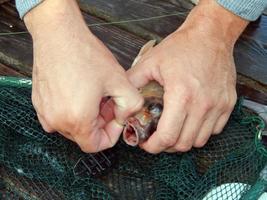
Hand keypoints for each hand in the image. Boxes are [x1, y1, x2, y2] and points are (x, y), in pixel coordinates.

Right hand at [24, 0, 142, 151]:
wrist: (58, 34)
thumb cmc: (85, 55)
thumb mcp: (120, 81)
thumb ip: (132, 105)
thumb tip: (125, 117)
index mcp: (77, 120)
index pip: (95, 146)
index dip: (111, 135)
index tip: (116, 118)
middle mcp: (57, 121)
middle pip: (84, 136)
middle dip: (101, 124)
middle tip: (110, 103)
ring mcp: (45, 112)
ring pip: (72, 126)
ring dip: (87, 117)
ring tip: (96, 96)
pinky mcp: (39, 102)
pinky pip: (59, 116)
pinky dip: (73, 111)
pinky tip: (81, 92)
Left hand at [127, 0, 247, 152]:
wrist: (211, 35)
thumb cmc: (182, 47)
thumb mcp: (150, 61)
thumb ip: (132, 82)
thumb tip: (121, 98)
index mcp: (181, 95)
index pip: (167, 137)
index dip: (153, 146)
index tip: (146, 144)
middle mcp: (202, 104)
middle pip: (183, 144)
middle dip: (166, 146)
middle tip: (157, 138)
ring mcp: (218, 106)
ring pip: (199, 141)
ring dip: (183, 140)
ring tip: (173, 130)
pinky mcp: (228, 104)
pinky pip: (214, 130)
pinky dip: (200, 132)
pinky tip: (190, 121)